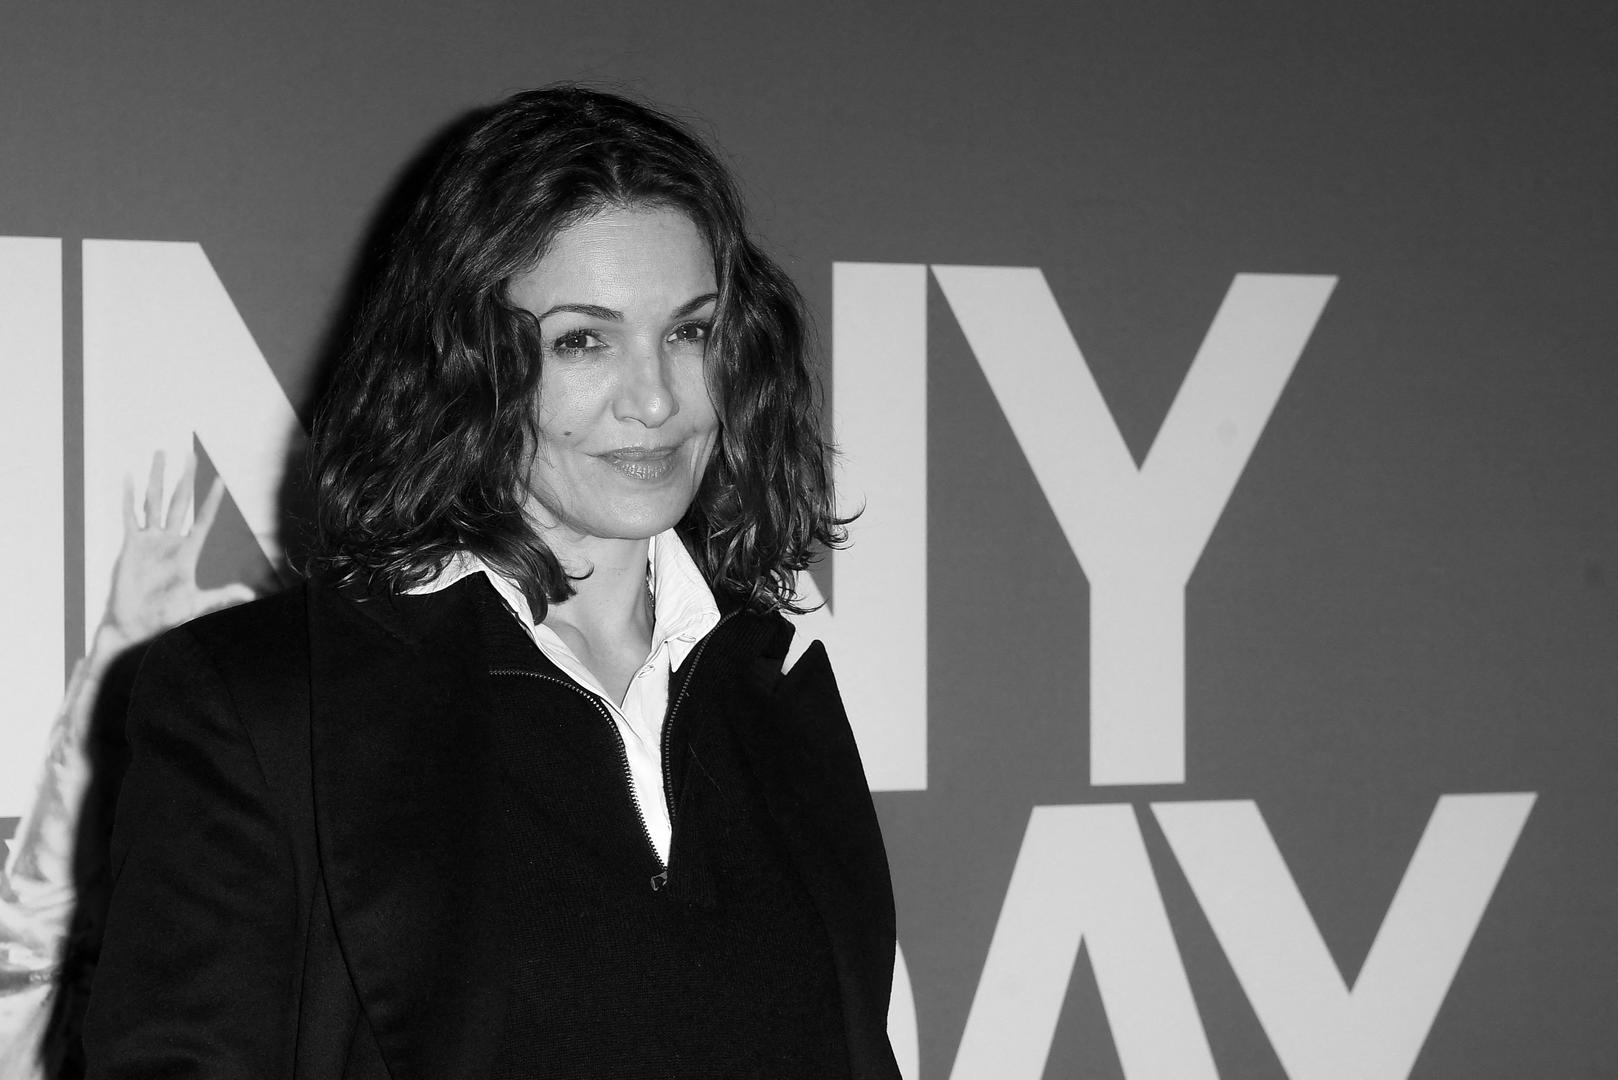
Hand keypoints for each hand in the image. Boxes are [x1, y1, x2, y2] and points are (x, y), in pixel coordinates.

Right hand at [104, 450, 255, 644]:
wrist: (135, 626)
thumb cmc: (165, 617)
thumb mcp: (196, 604)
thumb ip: (221, 596)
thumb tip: (249, 594)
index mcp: (187, 552)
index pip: (203, 519)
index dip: (211, 500)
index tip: (220, 479)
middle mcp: (170, 541)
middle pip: (180, 502)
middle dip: (185, 478)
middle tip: (189, 454)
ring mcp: (150, 541)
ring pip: (154, 501)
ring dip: (157, 478)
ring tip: (160, 454)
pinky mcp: (131, 545)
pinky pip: (129, 516)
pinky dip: (128, 497)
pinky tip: (129, 477)